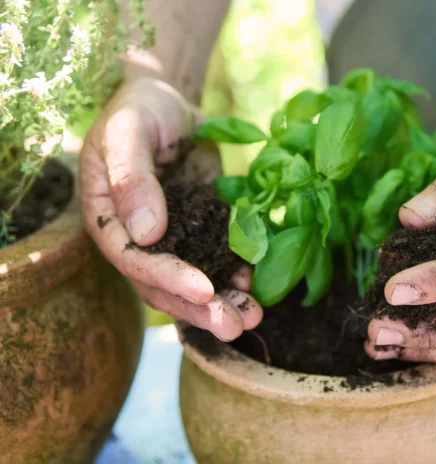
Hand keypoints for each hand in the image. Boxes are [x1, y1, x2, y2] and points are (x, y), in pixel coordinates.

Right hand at [80, 77, 261, 340]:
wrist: (166, 103)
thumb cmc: (138, 110)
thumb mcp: (128, 133)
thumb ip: (132, 179)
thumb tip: (146, 232)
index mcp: (108, 220)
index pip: (134, 260)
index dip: (169, 278)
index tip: (204, 289)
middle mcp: (137, 239)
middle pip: (164, 285)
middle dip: (201, 308)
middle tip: (235, 325)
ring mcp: (171, 237)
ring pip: (193, 281)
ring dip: (223, 303)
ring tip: (253, 319)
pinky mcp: (199, 228)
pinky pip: (217, 259)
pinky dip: (236, 275)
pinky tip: (255, 285)